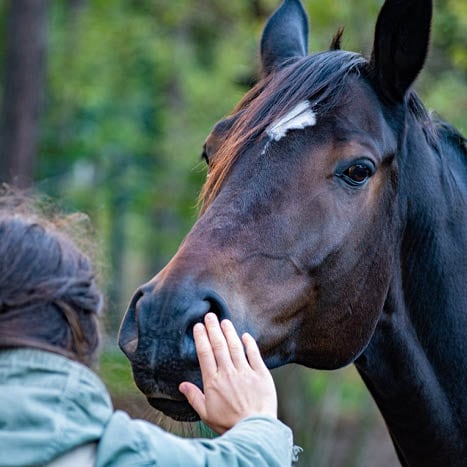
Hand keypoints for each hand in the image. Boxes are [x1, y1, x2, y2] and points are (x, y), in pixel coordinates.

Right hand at [179, 313, 276, 433]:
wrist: (254, 431)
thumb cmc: (229, 424)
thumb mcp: (206, 414)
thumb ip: (194, 397)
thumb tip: (182, 385)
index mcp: (213, 382)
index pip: (205, 354)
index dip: (201, 338)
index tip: (198, 327)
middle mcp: (228, 373)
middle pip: (219, 346)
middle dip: (213, 329)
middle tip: (209, 316)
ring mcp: (245, 372)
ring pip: (235, 347)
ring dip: (229, 332)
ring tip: (224, 321)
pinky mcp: (261, 374)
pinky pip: (254, 355)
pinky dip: (249, 344)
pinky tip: (245, 335)